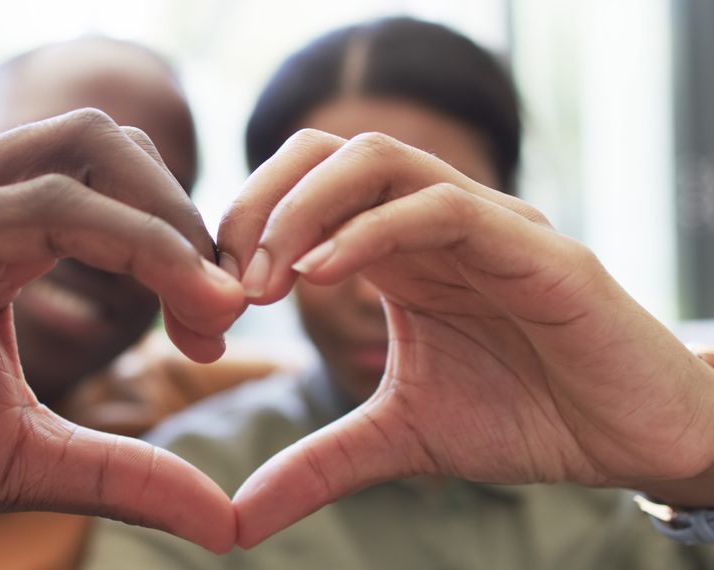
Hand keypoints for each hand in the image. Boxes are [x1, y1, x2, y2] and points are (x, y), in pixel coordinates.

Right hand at [0, 109, 243, 564]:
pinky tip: (173, 298)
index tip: (221, 331)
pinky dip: (126, 239)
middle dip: (190, 219)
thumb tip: (225, 521)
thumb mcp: (29, 458)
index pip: (118, 188)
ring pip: (86, 154)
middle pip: (113, 146)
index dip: (188, 247)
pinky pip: (41, 205)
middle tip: (225, 313)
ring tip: (211, 305)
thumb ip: (127, 473)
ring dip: (170, 221)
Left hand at [219, 130, 713, 546]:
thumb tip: (237, 521)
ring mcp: (485, 223)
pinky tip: (319, 278)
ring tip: (262, 284)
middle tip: (225, 284)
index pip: (303, 188)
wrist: (633, 440)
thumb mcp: (399, 439)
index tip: (211, 303)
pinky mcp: (534, 249)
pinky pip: (440, 209)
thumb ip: (320, 464)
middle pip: (326, 150)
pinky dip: (368, 233)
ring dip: (301, 211)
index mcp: (398, 248)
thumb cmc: (527, 416)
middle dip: (258, 204)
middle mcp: (433, 221)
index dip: (244, 229)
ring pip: (377, 160)